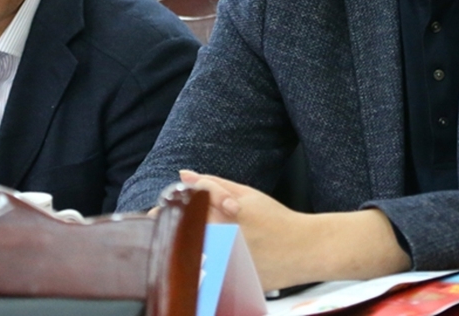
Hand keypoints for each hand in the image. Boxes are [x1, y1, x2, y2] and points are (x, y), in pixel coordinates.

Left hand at [179, 170, 410, 290]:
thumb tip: (183, 175)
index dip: (162, 212)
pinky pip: (207, 279)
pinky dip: (202, 272)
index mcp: (221, 216)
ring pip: (189, 260)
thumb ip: (212, 184)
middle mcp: (222, 241)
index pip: (181, 212)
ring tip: (185, 248)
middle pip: (180, 237)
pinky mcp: (232, 284)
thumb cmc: (276, 219)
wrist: (305, 249)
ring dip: (184, 253)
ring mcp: (226, 265)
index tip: (153, 213)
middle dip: (170, 233)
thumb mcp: (246, 194)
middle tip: (164, 230)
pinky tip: (207, 267)